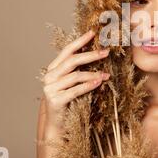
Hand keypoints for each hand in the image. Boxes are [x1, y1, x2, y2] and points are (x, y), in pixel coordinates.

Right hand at [34, 29, 109, 157]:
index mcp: (53, 68)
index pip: (67, 51)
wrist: (57, 124)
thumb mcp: (71, 82)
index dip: (80, 41)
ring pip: (75, 76)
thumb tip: (96, 54)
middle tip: (106, 52)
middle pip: (72, 61)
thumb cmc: (68, 100)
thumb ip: (77, 69)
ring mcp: (51, 88)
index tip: (93, 33)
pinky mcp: (55, 100)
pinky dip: (88, 85)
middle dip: (91, 55)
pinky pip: (75, 90)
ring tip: (107, 74)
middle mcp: (50, 76)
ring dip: (93, 74)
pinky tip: (99, 82)